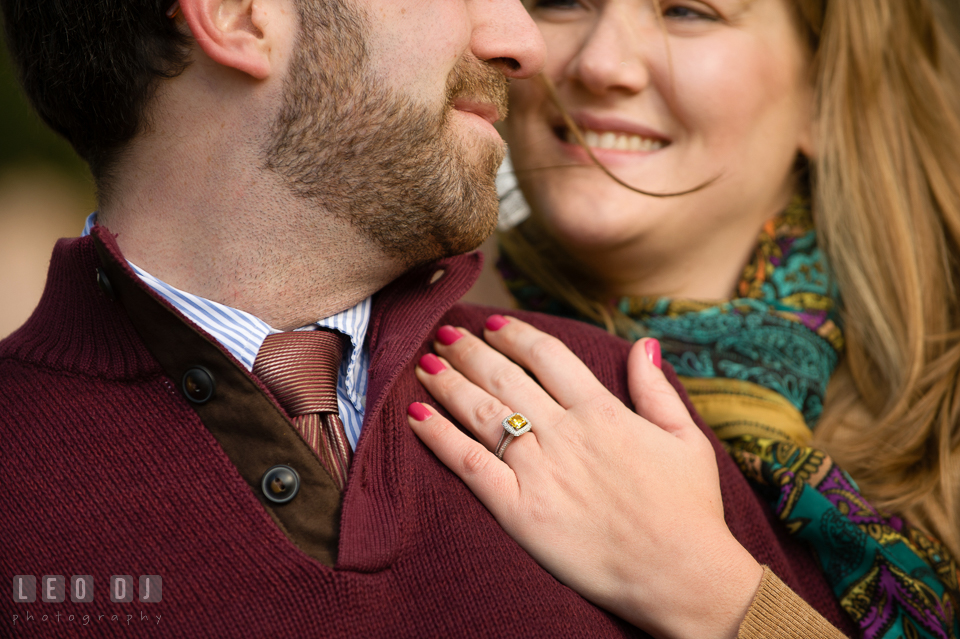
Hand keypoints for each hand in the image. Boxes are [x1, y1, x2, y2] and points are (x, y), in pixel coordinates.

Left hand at [407, 316, 763, 638]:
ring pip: (480, 412)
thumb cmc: (690, 509)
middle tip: (445, 333)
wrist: (681, 574)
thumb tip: (642, 344)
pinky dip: (438, 436)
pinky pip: (467, 464)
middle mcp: (564, 433)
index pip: (547, 357)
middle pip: (504, 377)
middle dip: (470, 351)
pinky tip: (415, 415)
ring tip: (425, 363)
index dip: (515, 336)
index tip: (494, 325)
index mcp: (602, 412)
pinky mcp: (518, 510)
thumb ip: (656, 389)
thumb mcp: (686, 438)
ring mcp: (538, 470)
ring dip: (448, 382)